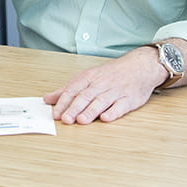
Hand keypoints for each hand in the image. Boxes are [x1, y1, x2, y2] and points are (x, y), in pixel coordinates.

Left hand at [43, 46, 166, 123]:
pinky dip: (113, 112)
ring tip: (81, 120)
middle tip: (65, 119)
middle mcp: (101, 84)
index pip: (73, 90)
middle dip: (74, 108)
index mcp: (89, 78)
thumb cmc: (110, 74)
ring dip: (91, 111)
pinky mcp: (129, 99)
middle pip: (85, 96)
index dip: (63, 102)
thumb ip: (67, 89)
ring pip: (101, 101)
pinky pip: (121, 106)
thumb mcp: (87, 77)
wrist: (139, 66)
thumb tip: (47, 99)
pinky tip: (105, 118)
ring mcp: (115, 92)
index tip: (55, 113)